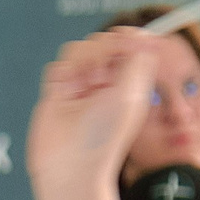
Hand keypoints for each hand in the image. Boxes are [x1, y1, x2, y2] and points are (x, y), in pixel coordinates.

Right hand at [26, 29, 165, 193]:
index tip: (126, 40)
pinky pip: (57, 64)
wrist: (69, 164)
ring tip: (83, 87)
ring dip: (81, 62)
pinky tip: (66, 91)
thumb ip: (138, 60)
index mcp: (129, 82)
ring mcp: (80, 86)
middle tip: (101, 76)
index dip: (127, 37)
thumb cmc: (103, 138)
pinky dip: (62, 72)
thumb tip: (143, 35)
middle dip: (102, 51)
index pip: (130, 44)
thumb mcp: (131, 94)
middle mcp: (105, 82)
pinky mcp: (56, 90)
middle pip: (102, 40)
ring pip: (79, 49)